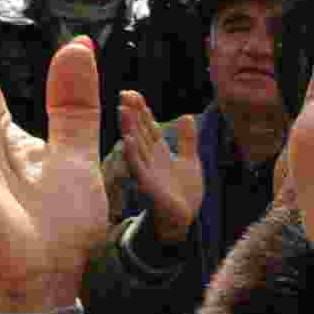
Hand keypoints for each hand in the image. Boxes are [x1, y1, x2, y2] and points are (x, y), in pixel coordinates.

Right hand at [119, 91, 201, 244]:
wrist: (184, 221)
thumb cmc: (184, 192)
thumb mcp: (190, 160)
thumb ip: (187, 140)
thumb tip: (188, 116)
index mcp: (159, 151)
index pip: (149, 125)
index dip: (142, 110)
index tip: (132, 93)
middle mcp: (150, 159)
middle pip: (139, 131)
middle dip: (132, 113)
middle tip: (123, 93)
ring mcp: (147, 171)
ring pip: (136, 146)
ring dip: (129, 128)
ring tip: (123, 110)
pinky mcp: (148, 186)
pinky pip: (138, 168)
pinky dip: (132, 154)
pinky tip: (128, 140)